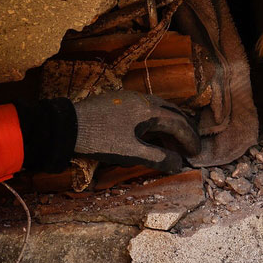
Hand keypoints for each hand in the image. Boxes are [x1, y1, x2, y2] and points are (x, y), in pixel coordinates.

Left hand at [73, 91, 200, 172]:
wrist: (67, 127)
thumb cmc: (101, 140)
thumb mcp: (131, 153)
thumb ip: (158, 158)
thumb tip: (178, 164)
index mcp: (149, 110)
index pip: (178, 123)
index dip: (189, 139)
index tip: (195, 154)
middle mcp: (143, 99)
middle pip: (171, 112)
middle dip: (183, 129)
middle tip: (190, 146)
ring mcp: (129, 97)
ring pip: (158, 108)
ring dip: (169, 124)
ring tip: (173, 141)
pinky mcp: (117, 100)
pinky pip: (145, 108)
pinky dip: (155, 120)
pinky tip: (150, 132)